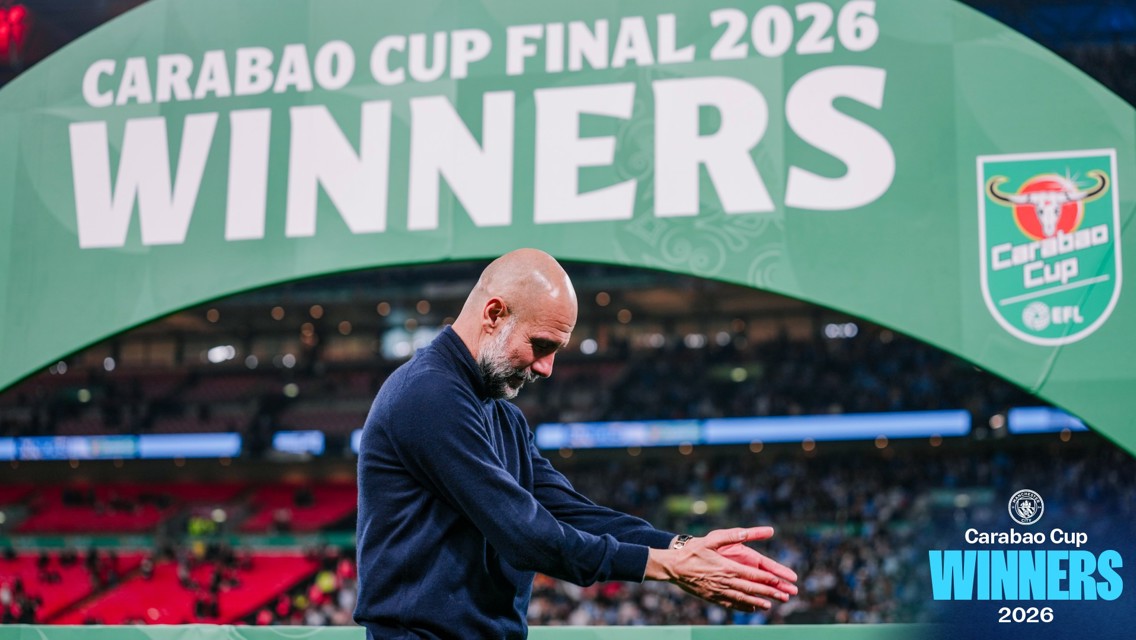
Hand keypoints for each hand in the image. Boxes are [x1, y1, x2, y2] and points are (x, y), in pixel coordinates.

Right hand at [645, 527, 797, 611]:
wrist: (673, 567)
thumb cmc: (692, 551)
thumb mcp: (711, 539)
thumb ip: (731, 536)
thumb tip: (746, 532)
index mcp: (727, 567)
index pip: (752, 575)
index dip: (768, 579)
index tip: (780, 581)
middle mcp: (724, 581)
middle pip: (751, 589)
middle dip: (769, 592)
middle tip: (784, 596)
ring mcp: (718, 591)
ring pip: (742, 598)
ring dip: (758, 602)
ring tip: (770, 605)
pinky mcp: (712, 597)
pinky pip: (730, 604)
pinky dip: (742, 607)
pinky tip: (751, 608)